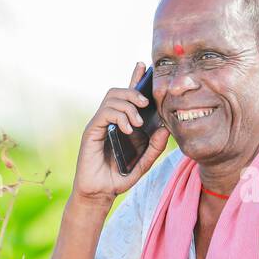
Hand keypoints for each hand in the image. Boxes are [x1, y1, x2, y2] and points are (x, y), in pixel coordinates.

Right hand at [72, 61, 170, 204]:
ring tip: (137, 123)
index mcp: (123, 123)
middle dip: (135, 91)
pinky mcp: (92, 130)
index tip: (145, 66)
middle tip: (147, 104)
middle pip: (120, 90)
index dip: (136, 78)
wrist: (100, 192)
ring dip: (129, 105)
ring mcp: (100, 124)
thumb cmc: (119, 178)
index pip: (129, 96)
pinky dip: (119, 116)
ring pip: (113, 97)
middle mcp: (111, 120)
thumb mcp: (144, 162)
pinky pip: (106, 112)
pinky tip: (127, 129)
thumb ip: (155, 147)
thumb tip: (165, 128)